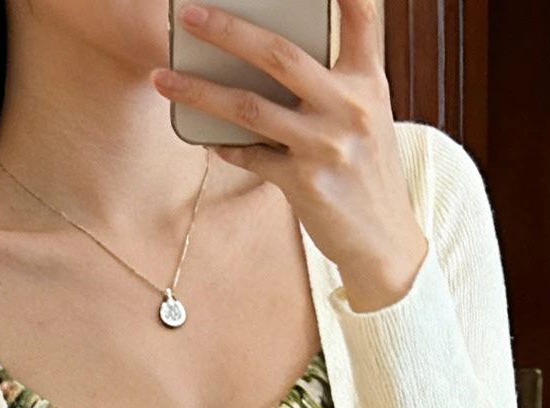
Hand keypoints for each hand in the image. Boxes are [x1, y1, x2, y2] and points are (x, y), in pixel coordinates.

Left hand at [154, 0, 425, 312]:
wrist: (385, 243)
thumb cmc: (366, 170)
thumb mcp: (366, 115)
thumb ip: (334, 80)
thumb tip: (266, 55)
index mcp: (368, 81)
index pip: (360, 16)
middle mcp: (349, 107)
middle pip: (279, 54)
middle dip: (228, 30)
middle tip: (190, 14)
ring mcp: (326, 146)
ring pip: (250, 108)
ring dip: (200, 91)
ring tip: (164, 79)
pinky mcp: (305, 184)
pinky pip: (251, 157)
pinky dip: (226, 146)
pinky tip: (206, 139)